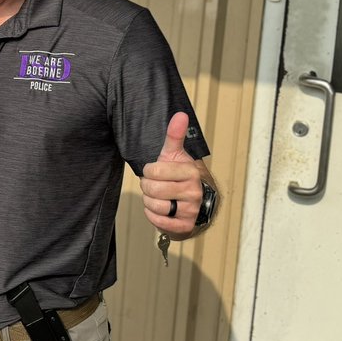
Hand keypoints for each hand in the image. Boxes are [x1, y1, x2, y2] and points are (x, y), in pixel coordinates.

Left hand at [139, 111, 203, 239]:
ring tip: (159, 197)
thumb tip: (180, 114)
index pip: (154, 171)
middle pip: (152, 189)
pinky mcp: (185, 226)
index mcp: (190, 172)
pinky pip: (159, 222)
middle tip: (156, 185)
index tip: (157, 171)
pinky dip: (154, 215)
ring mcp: (191, 210)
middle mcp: (194, 191)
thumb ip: (174, 135)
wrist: (192, 201)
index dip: (149, 171)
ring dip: (150, 202)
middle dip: (148, 187)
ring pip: (154, 206)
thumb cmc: (178, 175)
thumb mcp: (174, 154)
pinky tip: (161, 209)